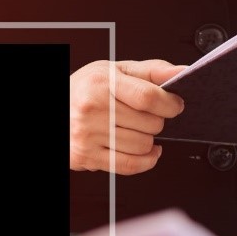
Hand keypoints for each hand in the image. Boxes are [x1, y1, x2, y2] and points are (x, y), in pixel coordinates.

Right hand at [70, 59, 186, 174]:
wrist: (54, 109)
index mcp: (102, 82)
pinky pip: (128, 165)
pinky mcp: (86, 156)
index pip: (148, 97)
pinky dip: (146, 161)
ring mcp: (88, 134)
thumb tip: (181, 73)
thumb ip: (150, 71)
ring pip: (142, 146)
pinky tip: (148, 152)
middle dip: (158, 122)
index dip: (170, 104)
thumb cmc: (85, 89)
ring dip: (149, 141)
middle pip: (149, 124)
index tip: (175, 105)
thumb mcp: (114, 71)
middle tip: (149, 117)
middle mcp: (92, 108)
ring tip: (140, 132)